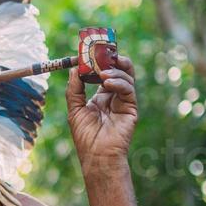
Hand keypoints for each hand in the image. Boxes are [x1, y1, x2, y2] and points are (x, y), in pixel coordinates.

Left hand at [65, 53, 138, 167]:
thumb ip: (74, 88)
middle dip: (111, 59)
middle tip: (104, 51)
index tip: (90, 50)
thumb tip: (74, 68)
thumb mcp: (74, 108)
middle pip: (117, 70)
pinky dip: (119, 82)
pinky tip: (108, 83)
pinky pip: (128, 89)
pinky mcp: (131, 107)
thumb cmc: (85, 136)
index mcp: (100, 96)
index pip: (102, 72)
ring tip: (103, 72)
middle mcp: (113, 96)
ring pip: (126, 76)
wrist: (97, 155)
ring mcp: (123, 101)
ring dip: (115, 70)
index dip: (98, 61)